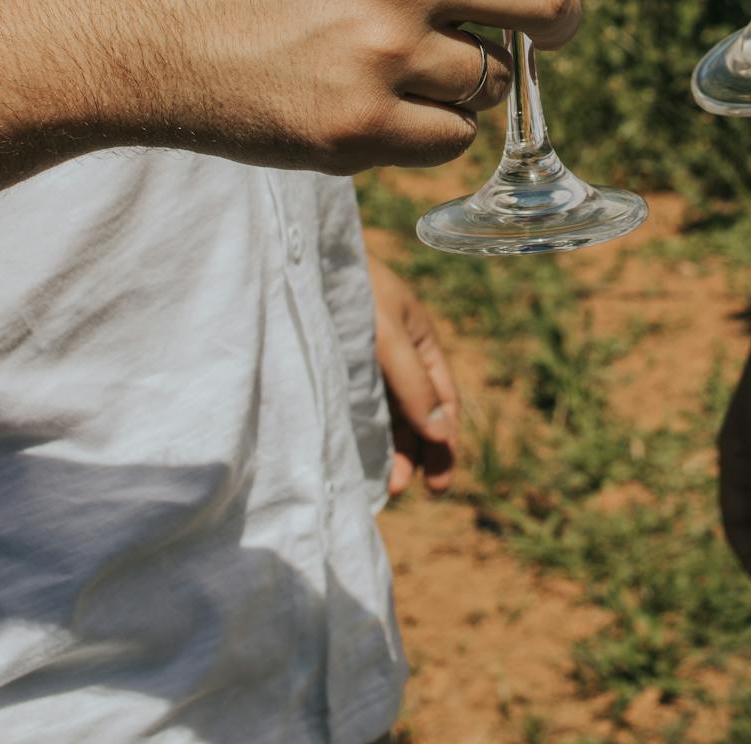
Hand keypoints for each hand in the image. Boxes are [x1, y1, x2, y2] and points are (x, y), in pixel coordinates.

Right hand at [0, 0, 584, 184]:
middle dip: (560, 21)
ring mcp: (384, 54)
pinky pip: (452, 138)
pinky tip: (383, 100)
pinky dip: (433, 127)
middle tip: (546, 31)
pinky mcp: (359, 129)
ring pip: (496, 81)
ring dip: (472, 78)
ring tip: (403, 59)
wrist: (142, 20)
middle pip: (551, 3)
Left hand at [367, 253, 457, 497]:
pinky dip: (366, 435)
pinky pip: (361, 408)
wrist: (305, 260)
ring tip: (383, 485)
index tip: (438, 480)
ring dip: (391, 451)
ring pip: (389, 416)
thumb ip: (414, 384)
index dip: (445, 439)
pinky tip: (358, 459)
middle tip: (405, 490)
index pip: (444, 398)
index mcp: (423, 342)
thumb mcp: (389, 336)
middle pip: (419, 414)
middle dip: (418, 453)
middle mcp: (401, 357)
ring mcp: (372, 364)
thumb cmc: (356, 289)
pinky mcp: (343, 369)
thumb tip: (443, 435)